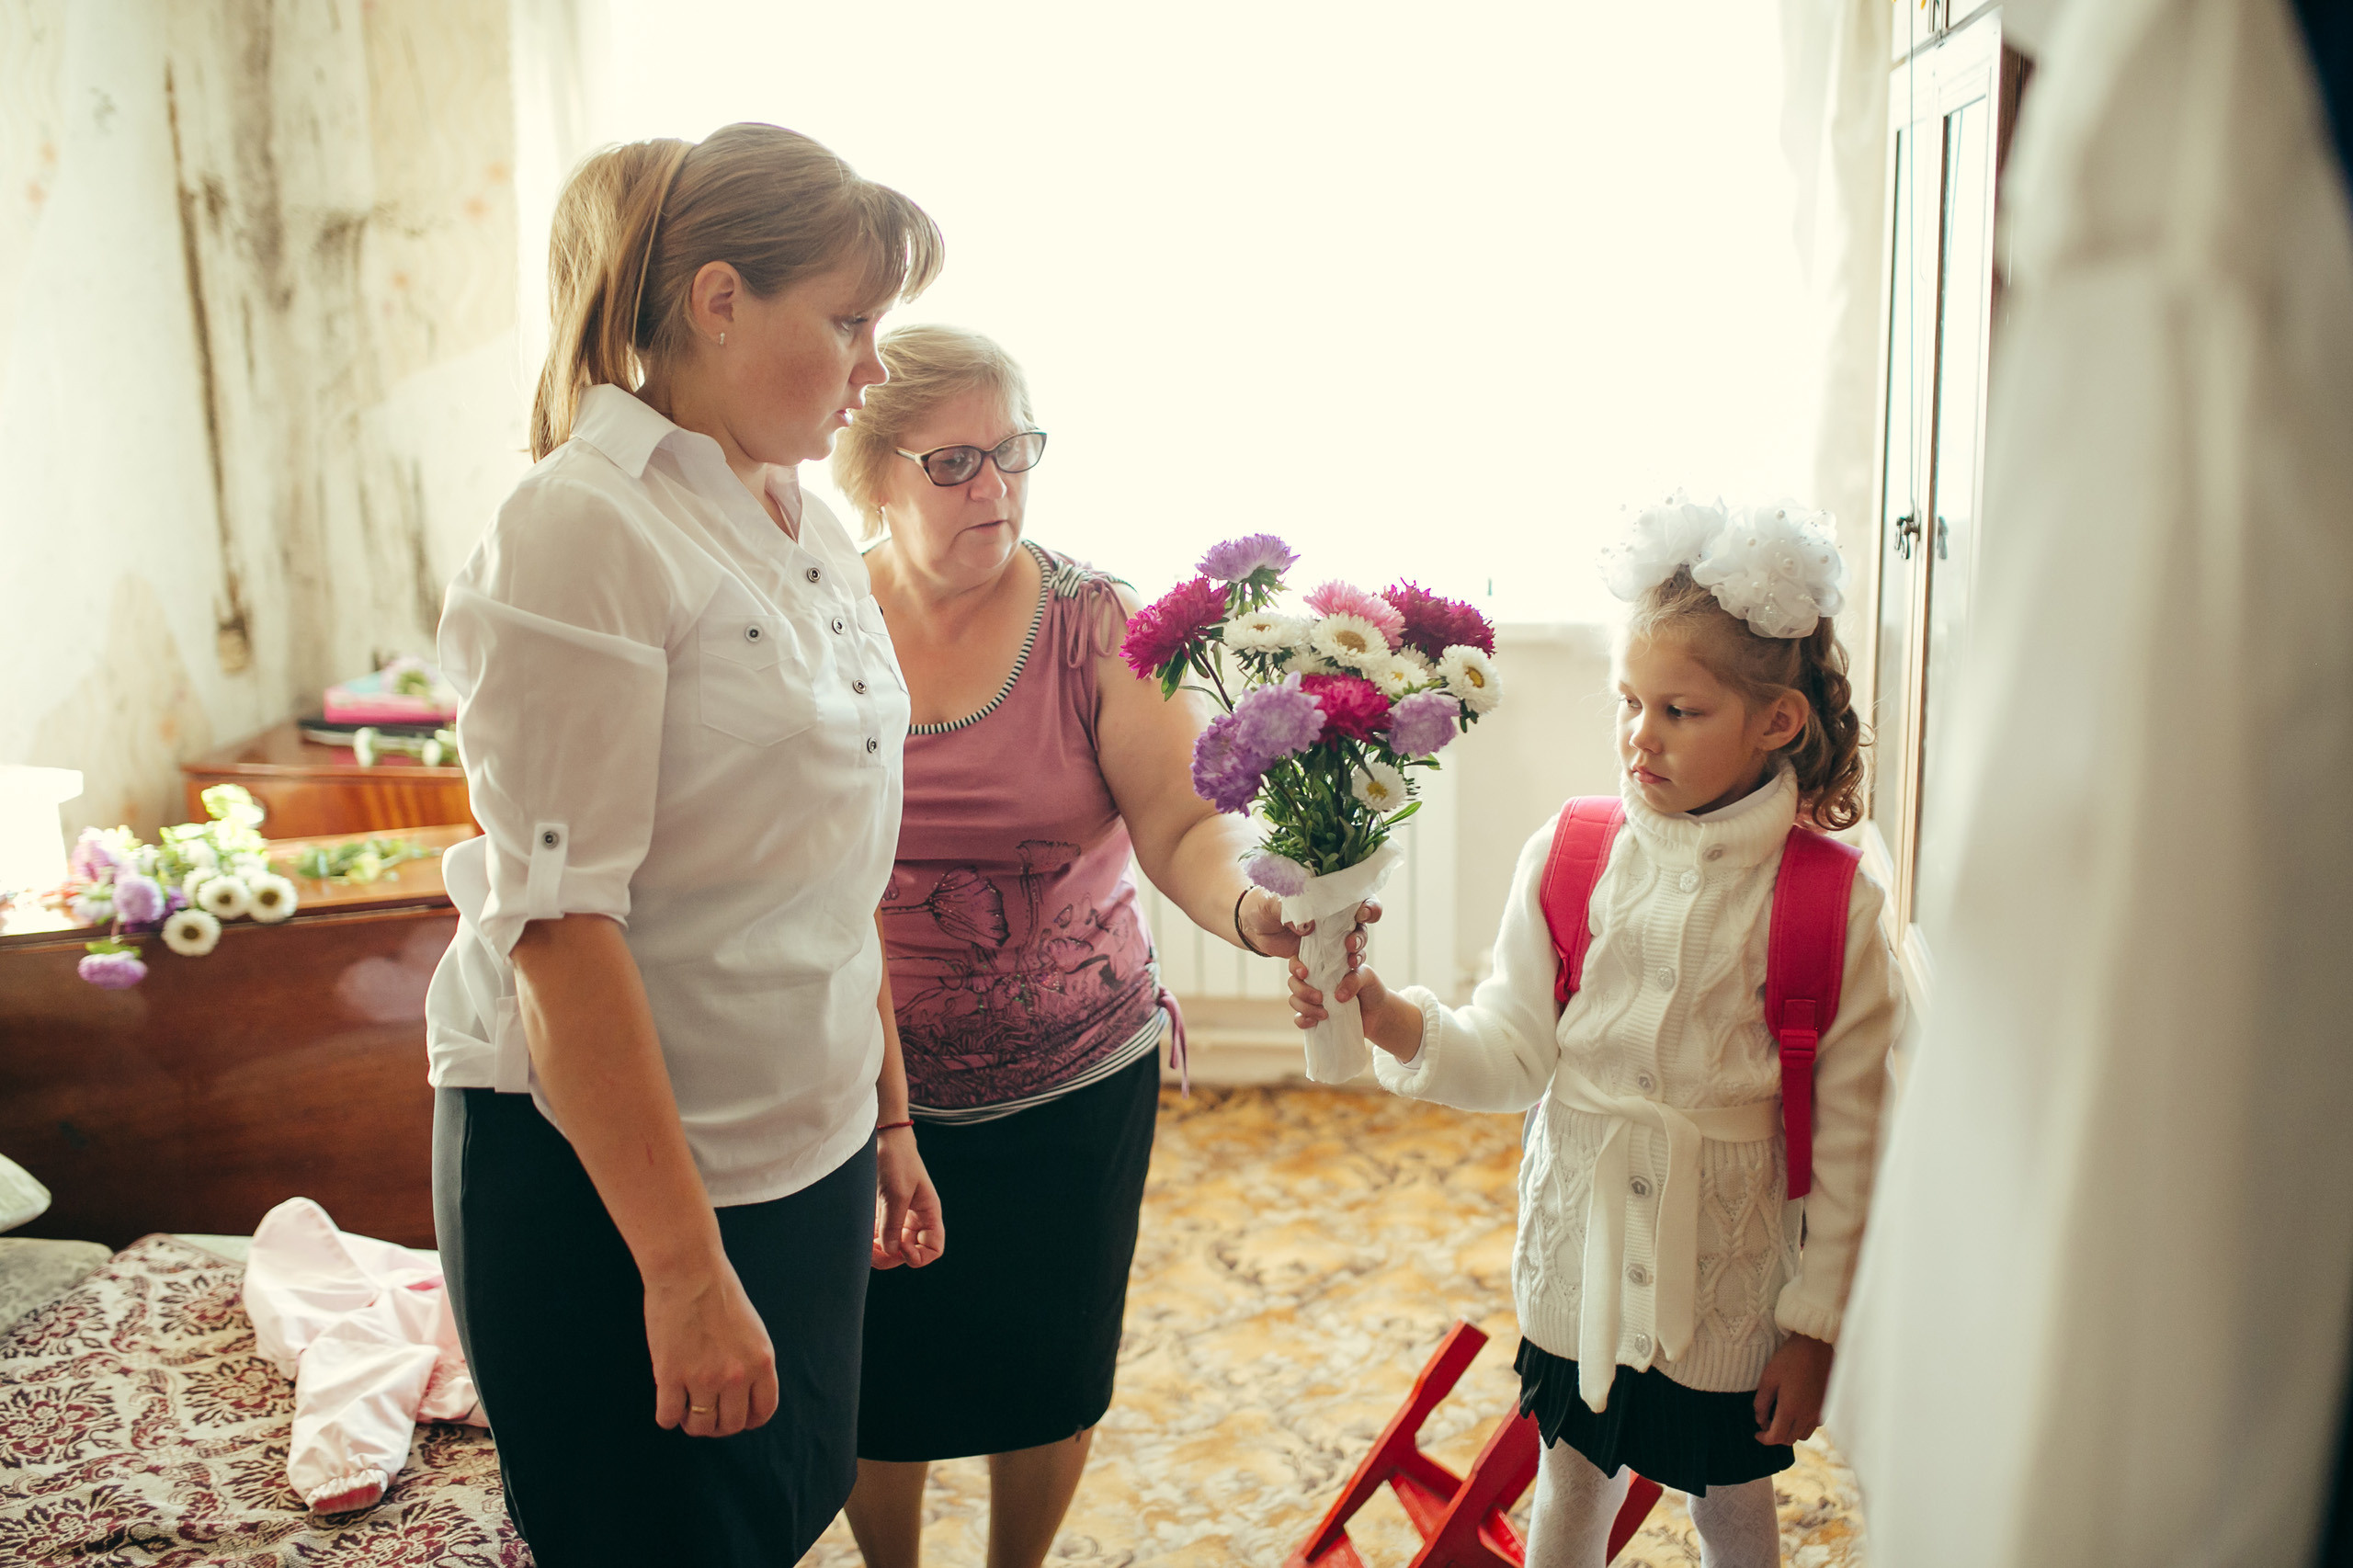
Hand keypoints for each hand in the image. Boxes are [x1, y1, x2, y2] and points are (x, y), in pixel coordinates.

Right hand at [645, 1258, 778, 1438]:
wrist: (688, 1270)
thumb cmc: (718, 1293)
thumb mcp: (751, 1330)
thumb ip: (750, 1363)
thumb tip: (740, 1397)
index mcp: (762, 1361)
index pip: (763, 1412)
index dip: (748, 1420)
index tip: (734, 1414)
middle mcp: (737, 1375)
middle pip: (731, 1425)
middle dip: (718, 1425)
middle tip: (705, 1412)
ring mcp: (703, 1378)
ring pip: (700, 1426)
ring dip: (692, 1422)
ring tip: (686, 1407)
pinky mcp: (671, 1376)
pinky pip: (668, 1417)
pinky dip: (667, 1416)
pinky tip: (668, 1401)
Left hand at [872, 1126, 943, 1269]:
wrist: (882, 1139)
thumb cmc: (897, 1160)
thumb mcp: (896, 1193)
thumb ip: (893, 1225)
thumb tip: (892, 1252)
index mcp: (928, 1214)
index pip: (934, 1248)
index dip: (920, 1257)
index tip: (902, 1249)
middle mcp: (915, 1220)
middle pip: (909, 1252)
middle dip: (891, 1256)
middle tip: (873, 1250)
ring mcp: (899, 1218)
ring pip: (892, 1248)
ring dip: (879, 1251)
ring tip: (865, 1244)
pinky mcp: (884, 1214)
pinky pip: (879, 1237)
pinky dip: (871, 1241)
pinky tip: (862, 1235)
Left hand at [1243, 891, 1381, 961]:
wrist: (1253, 926)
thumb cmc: (1265, 905)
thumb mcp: (1272, 904)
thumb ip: (1290, 910)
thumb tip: (1308, 926)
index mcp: (1329, 900)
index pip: (1360, 900)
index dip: (1369, 907)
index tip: (1363, 914)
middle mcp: (1335, 920)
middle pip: (1360, 929)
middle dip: (1360, 938)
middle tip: (1350, 945)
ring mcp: (1328, 941)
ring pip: (1350, 951)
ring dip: (1352, 958)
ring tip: (1346, 963)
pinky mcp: (1317, 959)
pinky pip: (1327, 969)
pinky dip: (1320, 975)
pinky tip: (1304, 973)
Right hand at [1287, 955, 1390, 1026]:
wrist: (1378, 1013)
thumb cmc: (1370, 988)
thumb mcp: (1366, 977)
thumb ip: (1354, 979)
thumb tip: (1338, 996)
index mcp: (1322, 965)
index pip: (1299, 960)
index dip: (1296, 966)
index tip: (1305, 973)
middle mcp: (1314, 981)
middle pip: (1293, 981)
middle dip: (1302, 991)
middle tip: (1320, 998)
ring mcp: (1312, 999)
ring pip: (1294, 1000)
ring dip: (1305, 1007)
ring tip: (1325, 1015)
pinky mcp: (1314, 1016)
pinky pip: (1298, 1019)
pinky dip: (1303, 1021)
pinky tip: (1314, 1023)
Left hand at [1753, 1332, 1833, 1444]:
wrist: (1817, 1345)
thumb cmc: (1789, 1359)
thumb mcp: (1768, 1378)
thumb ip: (1761, 1402)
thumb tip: (1760, 1420)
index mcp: (1791, 1410)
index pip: (1776, 1437)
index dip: (1764, 1439)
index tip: (1757, 1433)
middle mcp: (1807, 1416)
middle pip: (1790, 1439)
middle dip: (1776, 1435)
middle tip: (1767, 1422)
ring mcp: (1819, 1411)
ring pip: (1803, 1434)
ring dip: (1791, 1431)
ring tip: (1781, 1417)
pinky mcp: (1826, 1405)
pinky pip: (1814, 1425)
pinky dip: (1803, 1424)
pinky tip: (1796, 1410)